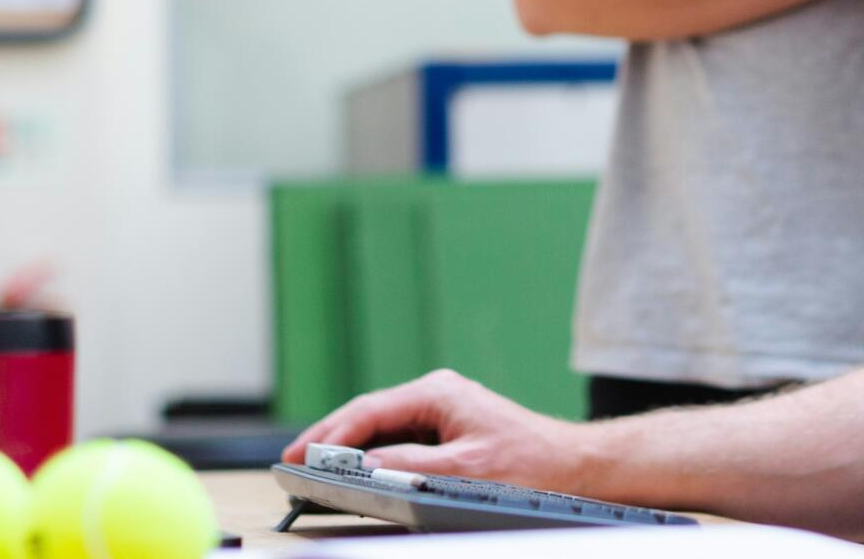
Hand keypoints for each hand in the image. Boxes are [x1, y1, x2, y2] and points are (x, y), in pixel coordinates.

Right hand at [282, 368, 589, 490]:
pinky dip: (371, 451)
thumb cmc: (530, 465)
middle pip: (369, 413)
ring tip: (312, 466)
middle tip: (291, 459)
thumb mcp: (465, 471)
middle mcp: (436, 394)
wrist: (573, 466)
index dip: (331, 433)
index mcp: (438, 393)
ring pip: (380, 425)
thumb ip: (412, 466)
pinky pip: (397, 437)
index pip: (370, 409)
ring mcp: (441, 410)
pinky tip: (354, 469)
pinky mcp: (447, 429)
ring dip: (348, 444)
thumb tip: (365, 463)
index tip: (301, 453)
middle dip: (329, 436)